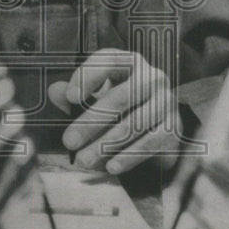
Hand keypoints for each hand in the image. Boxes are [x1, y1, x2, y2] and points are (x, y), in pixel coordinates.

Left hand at [47, 49, 179, 174]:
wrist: (156, 125)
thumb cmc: (118, 106)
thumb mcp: (94, 97)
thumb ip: (73, 95)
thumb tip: (54, 91)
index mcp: (129, 62)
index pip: (109, 61)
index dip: (88, 76)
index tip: (70, 97)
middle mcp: (151, 77)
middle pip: (121, 97)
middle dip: (91, 122)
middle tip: (69, 141)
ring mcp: (165, 102)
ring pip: (134, 124)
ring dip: (106, 145)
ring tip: (84, 160)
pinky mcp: (173, 126)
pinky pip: (150, 143)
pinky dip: (129, 156)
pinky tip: (111, 166)